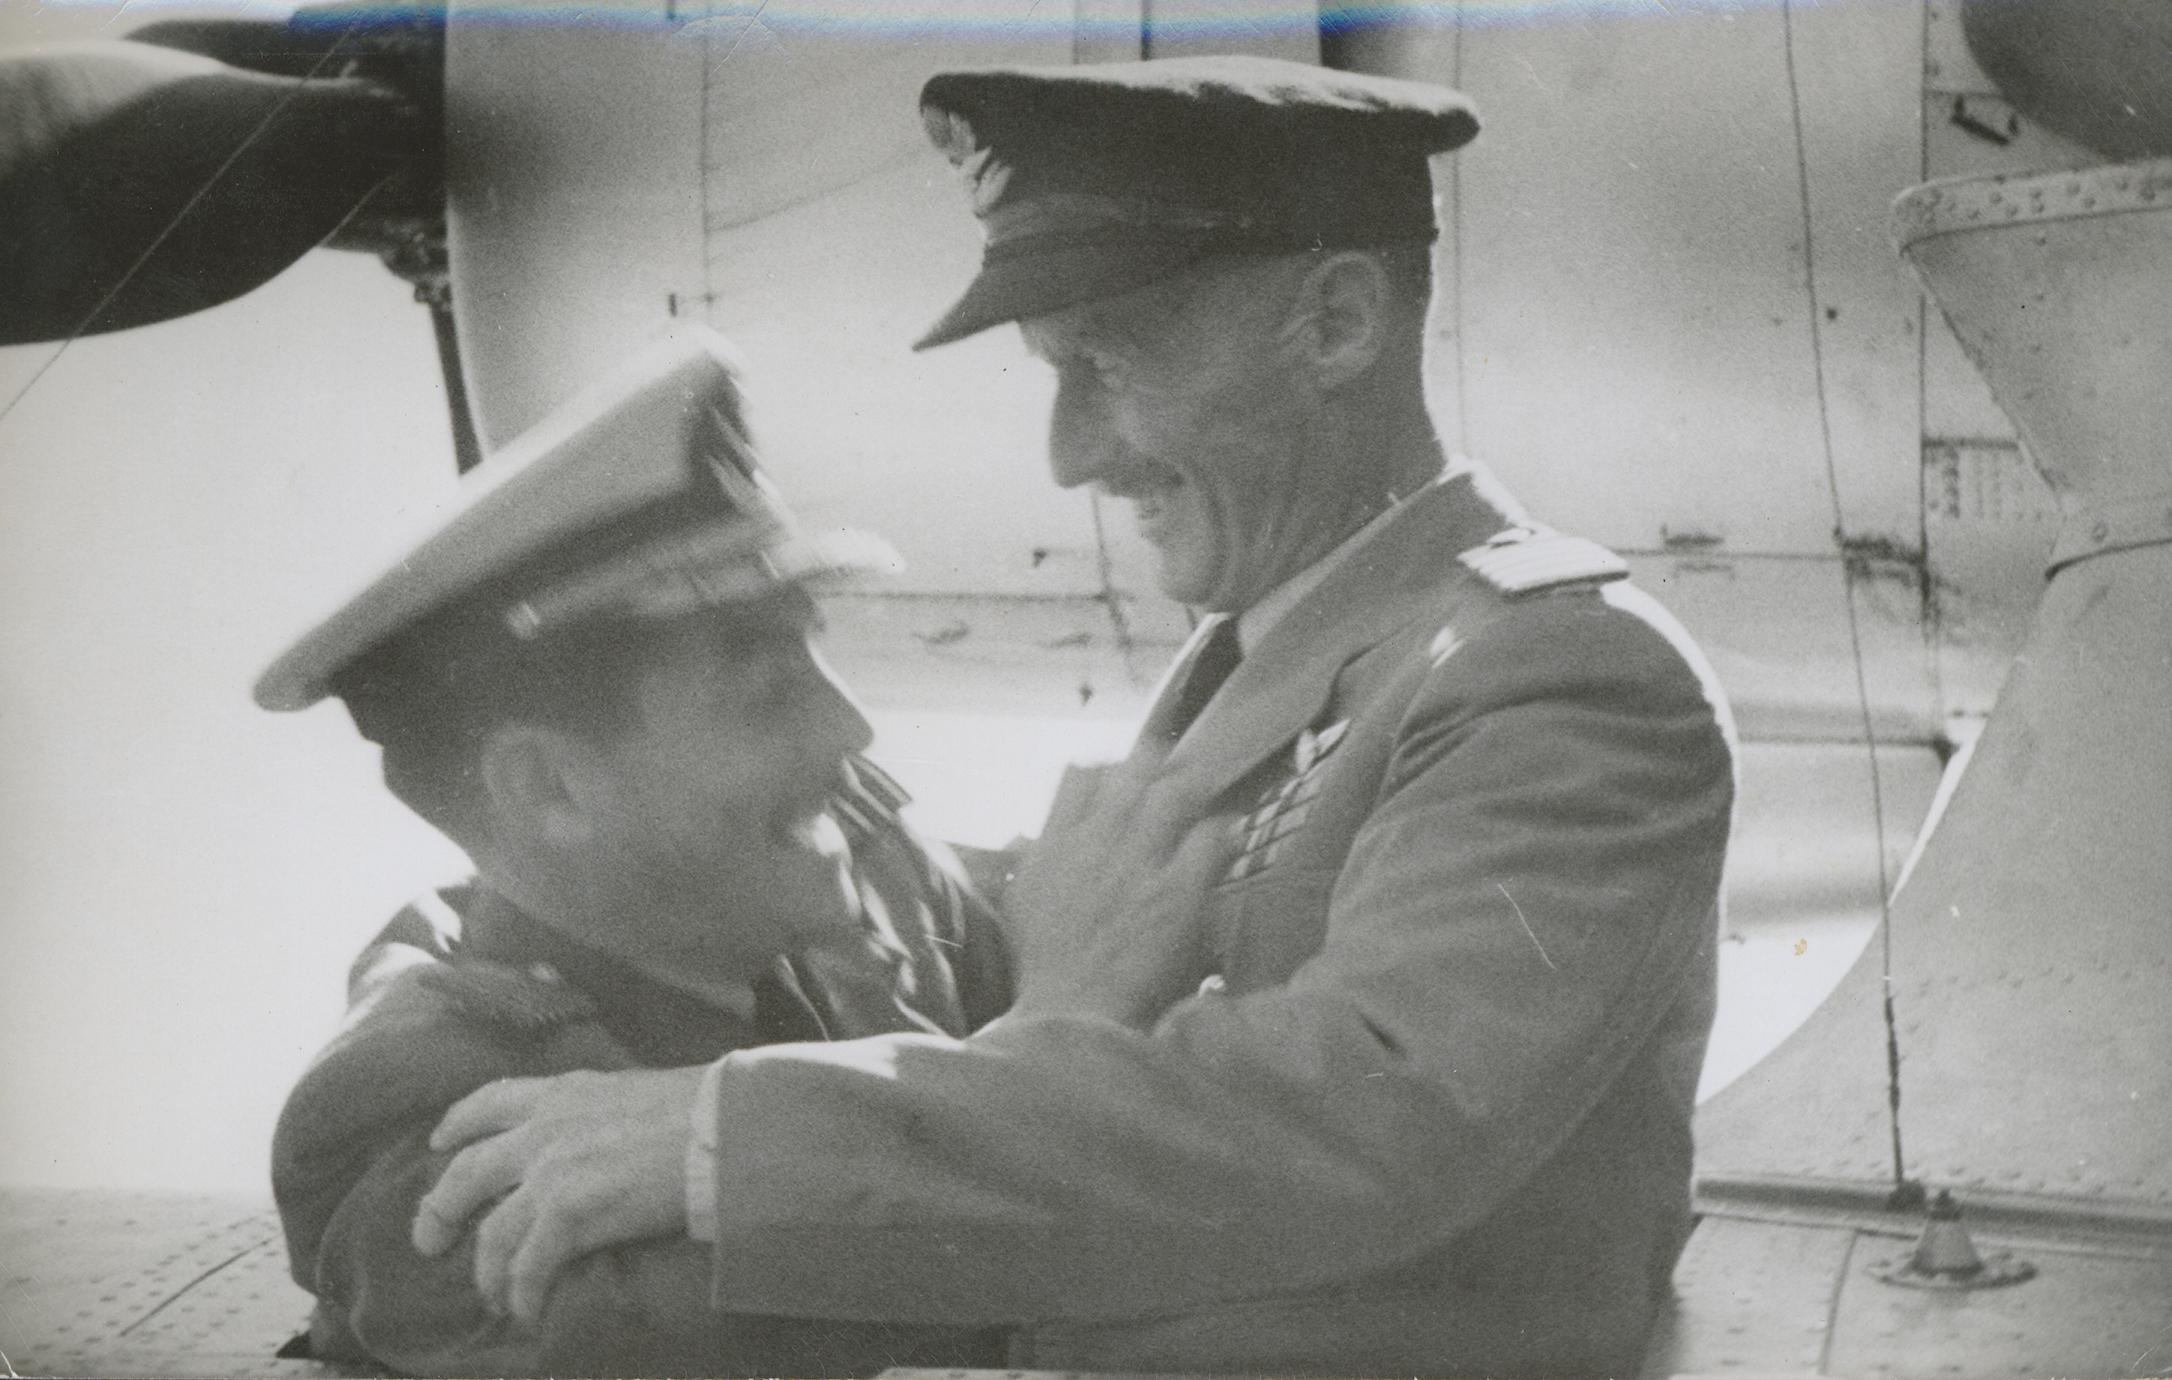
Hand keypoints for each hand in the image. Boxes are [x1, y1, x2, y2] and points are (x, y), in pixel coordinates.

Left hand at [411, 1066, 702, 1325]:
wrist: (727, 1129)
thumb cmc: (703, 1108)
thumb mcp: (635, 1091)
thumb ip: (600, 1112)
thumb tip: (603, 1139)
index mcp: (563, 1093)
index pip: (490, 1101)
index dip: (456, 1124)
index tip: (439, 1142)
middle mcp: (544, 1131)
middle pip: (465, 1174)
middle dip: (439, 1211)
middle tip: (429, 1241)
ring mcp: (551, 1174)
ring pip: (492, 1234)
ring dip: (488, 1274)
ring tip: (495, 1299)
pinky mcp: (569, 1215)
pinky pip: (528, 1268)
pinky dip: (523, 1295)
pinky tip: (528, 1313)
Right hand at [998, 759, 1234, 1027]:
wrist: (1071, 1015)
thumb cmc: (1043, 968)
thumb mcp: (1021, 902)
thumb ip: (1030, 859)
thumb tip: (1030, 834)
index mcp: (1056, 844)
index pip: (1081, 776)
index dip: (1110, 768)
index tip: (1126, 775)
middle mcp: (1096, 844)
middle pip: (1132, 773)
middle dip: (1158, 766)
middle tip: (1177, 774)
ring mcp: (1138, 865)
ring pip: (1174, 794)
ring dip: (1193, 792)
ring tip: (1206, 801)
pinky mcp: (1177, 893)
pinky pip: (1209, 838)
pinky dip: (1221, 832)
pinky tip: (1227, 841)